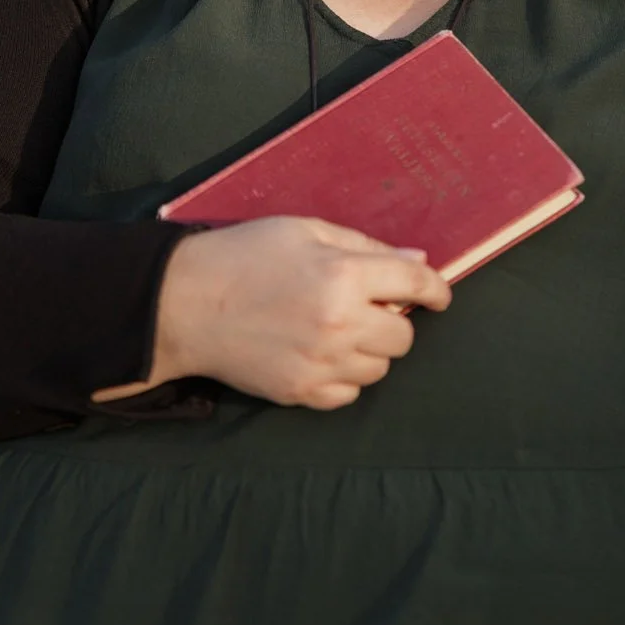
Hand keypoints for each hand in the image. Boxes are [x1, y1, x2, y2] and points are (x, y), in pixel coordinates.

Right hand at [93, 216, 450, 409]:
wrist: (186, 303)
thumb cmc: (246, 254)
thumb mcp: (306, 231)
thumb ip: (365, 246)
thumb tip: (416, 262)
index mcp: (344, 275)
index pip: (415, 284)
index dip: (436, 289)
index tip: (437, 295)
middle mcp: (341, 324)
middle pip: (403, 335)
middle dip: (393, 318)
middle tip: (368, 305)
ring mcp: (322, 363)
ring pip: (380, 368)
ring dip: (371, 348)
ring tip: (340, 328)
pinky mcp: (301, 392)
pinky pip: (349, 394)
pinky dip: (346, 376)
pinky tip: (324, 354)